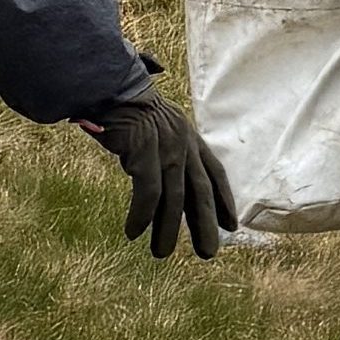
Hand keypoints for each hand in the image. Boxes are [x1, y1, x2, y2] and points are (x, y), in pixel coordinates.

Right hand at [84, 87, 237, 259]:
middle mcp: (184, 143)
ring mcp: (167, 147)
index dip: (224, 199)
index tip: (231, 224)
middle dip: (205, 224)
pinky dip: (142, 216)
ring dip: (167, 229)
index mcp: (190, 137)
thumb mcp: (157, 129)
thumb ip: (166, 150)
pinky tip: (133, 232)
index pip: (215, 173)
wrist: (109, 86)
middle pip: (200, 191)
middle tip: (208, 252)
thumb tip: (163, 181)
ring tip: (161, 253)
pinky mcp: (145, 152)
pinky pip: (147, 193)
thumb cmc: (127, 109)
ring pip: (174, 198)